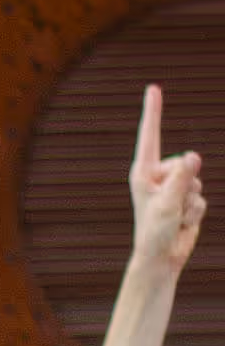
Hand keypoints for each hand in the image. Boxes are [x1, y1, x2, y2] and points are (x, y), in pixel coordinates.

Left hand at [128, 82, 207, 278]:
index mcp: (144, 172)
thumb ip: (182, 178)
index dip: (154, 111)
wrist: (161, 259)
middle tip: (170, 209)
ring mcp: (173, 187)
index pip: (151, 136)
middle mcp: (158, 176)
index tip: (153, 87)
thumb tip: (194, 156)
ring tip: (174, 218)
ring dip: (190, 203)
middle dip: (184, 186)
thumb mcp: (168, 203)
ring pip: (197, 181)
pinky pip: (202, 198)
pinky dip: (195, 213)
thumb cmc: (155, 231)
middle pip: (186, 164)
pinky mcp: (186, 199)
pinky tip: (182, 224)